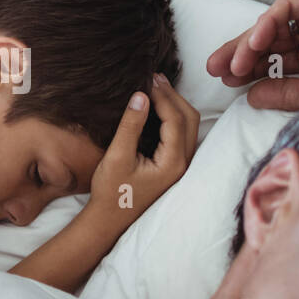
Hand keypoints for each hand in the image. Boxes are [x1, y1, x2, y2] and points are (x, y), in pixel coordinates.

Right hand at [88, 73, 199, 221]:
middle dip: (173, 96)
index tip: (146, 80)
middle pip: (189, 119)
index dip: (163, 96)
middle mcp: (182, 163)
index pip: (175, 119)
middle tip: (153, 78)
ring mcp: (180, 165)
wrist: (109, 220)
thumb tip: (140, 95)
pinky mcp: (172, 165)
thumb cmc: (111, 192)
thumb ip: (131, 125)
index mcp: (172, 162)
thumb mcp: (117, 156)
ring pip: (188, 126)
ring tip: (155, 87)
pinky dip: (172, 116)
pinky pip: (181, 134)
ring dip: (174, 104)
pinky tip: (155, 107)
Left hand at [205, 0, 298, 110]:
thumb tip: (250, 96)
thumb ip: (285, 92)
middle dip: (238, 54)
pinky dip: (270, 21)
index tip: (223, 81)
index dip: (245, 69)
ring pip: (273, 24)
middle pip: (266, 41)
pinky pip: (291, 6)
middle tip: (215, 68)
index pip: (270, 61)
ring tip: (235, 61)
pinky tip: (257, 41)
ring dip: (249, 41)